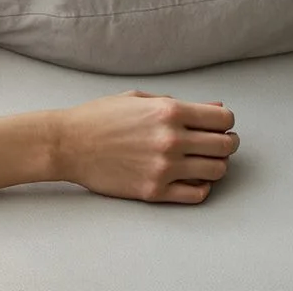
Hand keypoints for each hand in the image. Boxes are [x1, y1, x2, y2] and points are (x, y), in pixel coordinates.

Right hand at [54, 90, 239, 203]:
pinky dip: (202, 186)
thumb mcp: (137, 99)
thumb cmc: (97, 118)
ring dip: (215, 164)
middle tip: (216, 143)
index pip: (223, 119)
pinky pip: (198, 194)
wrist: (66, 144)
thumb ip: (177, 103)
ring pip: (217, 170)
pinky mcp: (155, 190)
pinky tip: (190, 178)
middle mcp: (171, 139)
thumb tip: (215, 108)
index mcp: (168, 111)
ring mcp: (164, 168)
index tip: (217, 125)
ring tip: (201, 160)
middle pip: (226, 145)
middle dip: (226, 142)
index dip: (224, 121)